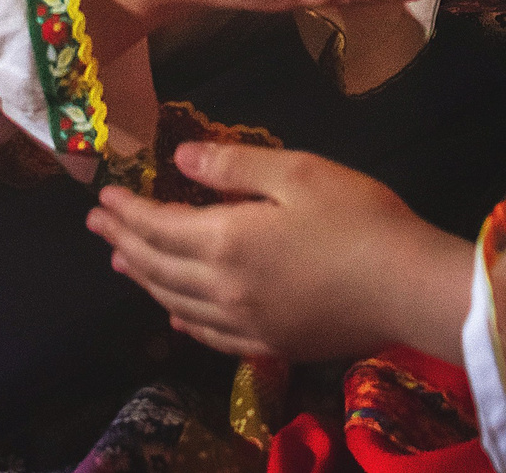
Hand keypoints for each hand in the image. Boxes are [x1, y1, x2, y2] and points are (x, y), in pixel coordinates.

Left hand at [87, 143, 470, 361]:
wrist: (408, 287)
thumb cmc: (357, 218)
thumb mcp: (297, 172)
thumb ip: (232, 167)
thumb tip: (177, 160)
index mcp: (225, 242)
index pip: (158, 226)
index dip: (127, 210)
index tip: (103, 196)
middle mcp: (223, 290)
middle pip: (157, 267)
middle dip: (123, 242)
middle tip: (97, 225)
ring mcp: (245, 324)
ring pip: (176, 303)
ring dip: (145, 280)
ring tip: (123, 262)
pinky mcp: (270, 344)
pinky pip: (209, 335)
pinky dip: (182, 320)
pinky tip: (174, 316)